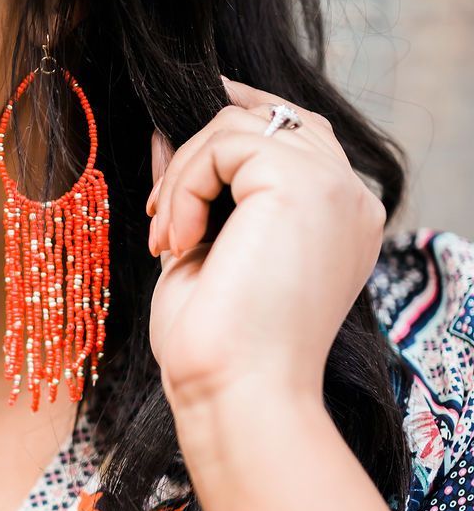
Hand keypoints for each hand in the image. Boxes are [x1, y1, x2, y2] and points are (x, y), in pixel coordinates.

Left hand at [145, 75, 386, 411]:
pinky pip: (225, 144)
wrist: (237, 393)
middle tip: (160, 220)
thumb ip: (194, 192)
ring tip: (167, 241)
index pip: (298, 134)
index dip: (240, 116)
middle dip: (200, 152)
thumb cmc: (220, 347)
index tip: (178, 129)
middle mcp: (350, 199)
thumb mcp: (202, 253)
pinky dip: (185, 186)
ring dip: (183, 177)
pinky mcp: (303, 182)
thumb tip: (161, 135)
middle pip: (271, 119)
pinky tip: (178, 242)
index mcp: (338, 220)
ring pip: (240, 126)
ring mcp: (334, 188)